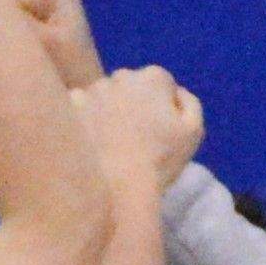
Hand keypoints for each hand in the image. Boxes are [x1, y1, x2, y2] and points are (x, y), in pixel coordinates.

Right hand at [9, 0, 103, 86]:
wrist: (89, 123)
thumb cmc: (70, 80)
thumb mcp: (39, 44)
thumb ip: (11, 20)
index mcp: (61, 3)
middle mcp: (54, 15)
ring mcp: (47, 37)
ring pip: (9, 22)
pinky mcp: (42, 57)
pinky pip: (13, 41)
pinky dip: (1, 48)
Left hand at [78, 64, 202, 198]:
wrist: (116, 188)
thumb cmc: (160, 161)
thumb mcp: (193, 131)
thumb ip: (189, 103)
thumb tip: (176, 92)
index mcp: (154, 78)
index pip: (161, 85)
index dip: (162, 109)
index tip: (157, 132)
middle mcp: (122, 76)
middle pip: (131, 86)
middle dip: (133, 104)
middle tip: (133, 139)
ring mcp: (94, 89)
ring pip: (104, 95)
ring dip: (107, 110)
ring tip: (110, 143)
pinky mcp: (72, 105)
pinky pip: (79, 106)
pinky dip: (84, 118)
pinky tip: (90, 139)